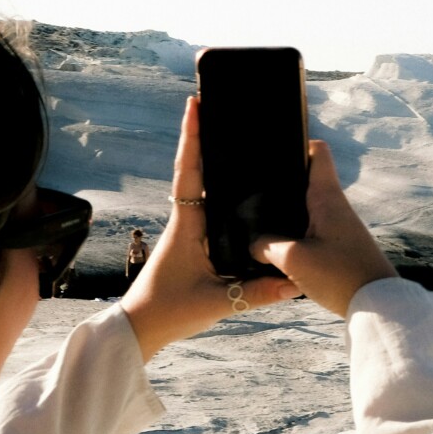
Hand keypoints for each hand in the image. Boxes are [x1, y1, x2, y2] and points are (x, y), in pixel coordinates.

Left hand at [121, 98, 300, 359]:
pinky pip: (206, 207)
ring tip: (226, 131)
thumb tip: (293, 284)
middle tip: (214, 104)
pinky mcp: (191, 243)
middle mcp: (185, 221)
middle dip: (204, 137)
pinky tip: (234, 185)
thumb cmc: (169, 312)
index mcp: (186, 226)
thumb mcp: (216, 303)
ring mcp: (187, 231)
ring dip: (209, 159)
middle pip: (195, 170)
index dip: (192, 138)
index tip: (194, 105)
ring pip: (200, 187)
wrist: (139, 330)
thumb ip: (255, 293)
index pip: (189, 173)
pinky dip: (217, 188)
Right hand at [250, 140, 396, 316]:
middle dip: (281, 181)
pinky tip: (274, 244)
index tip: (273, 146)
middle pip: (306, 179)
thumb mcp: (293, 259)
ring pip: (305, 208)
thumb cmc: (339, 276)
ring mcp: (338, 226)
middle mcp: (335, 206)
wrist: (378, 306)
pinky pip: (310, 229)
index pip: (318, 152)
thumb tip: (253, 243)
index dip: (297, 143)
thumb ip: (266, 246)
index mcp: (327, 197)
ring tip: (255, 217)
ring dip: (285, 211)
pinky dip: (293, 232)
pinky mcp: (338, 247)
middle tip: (250, 185)